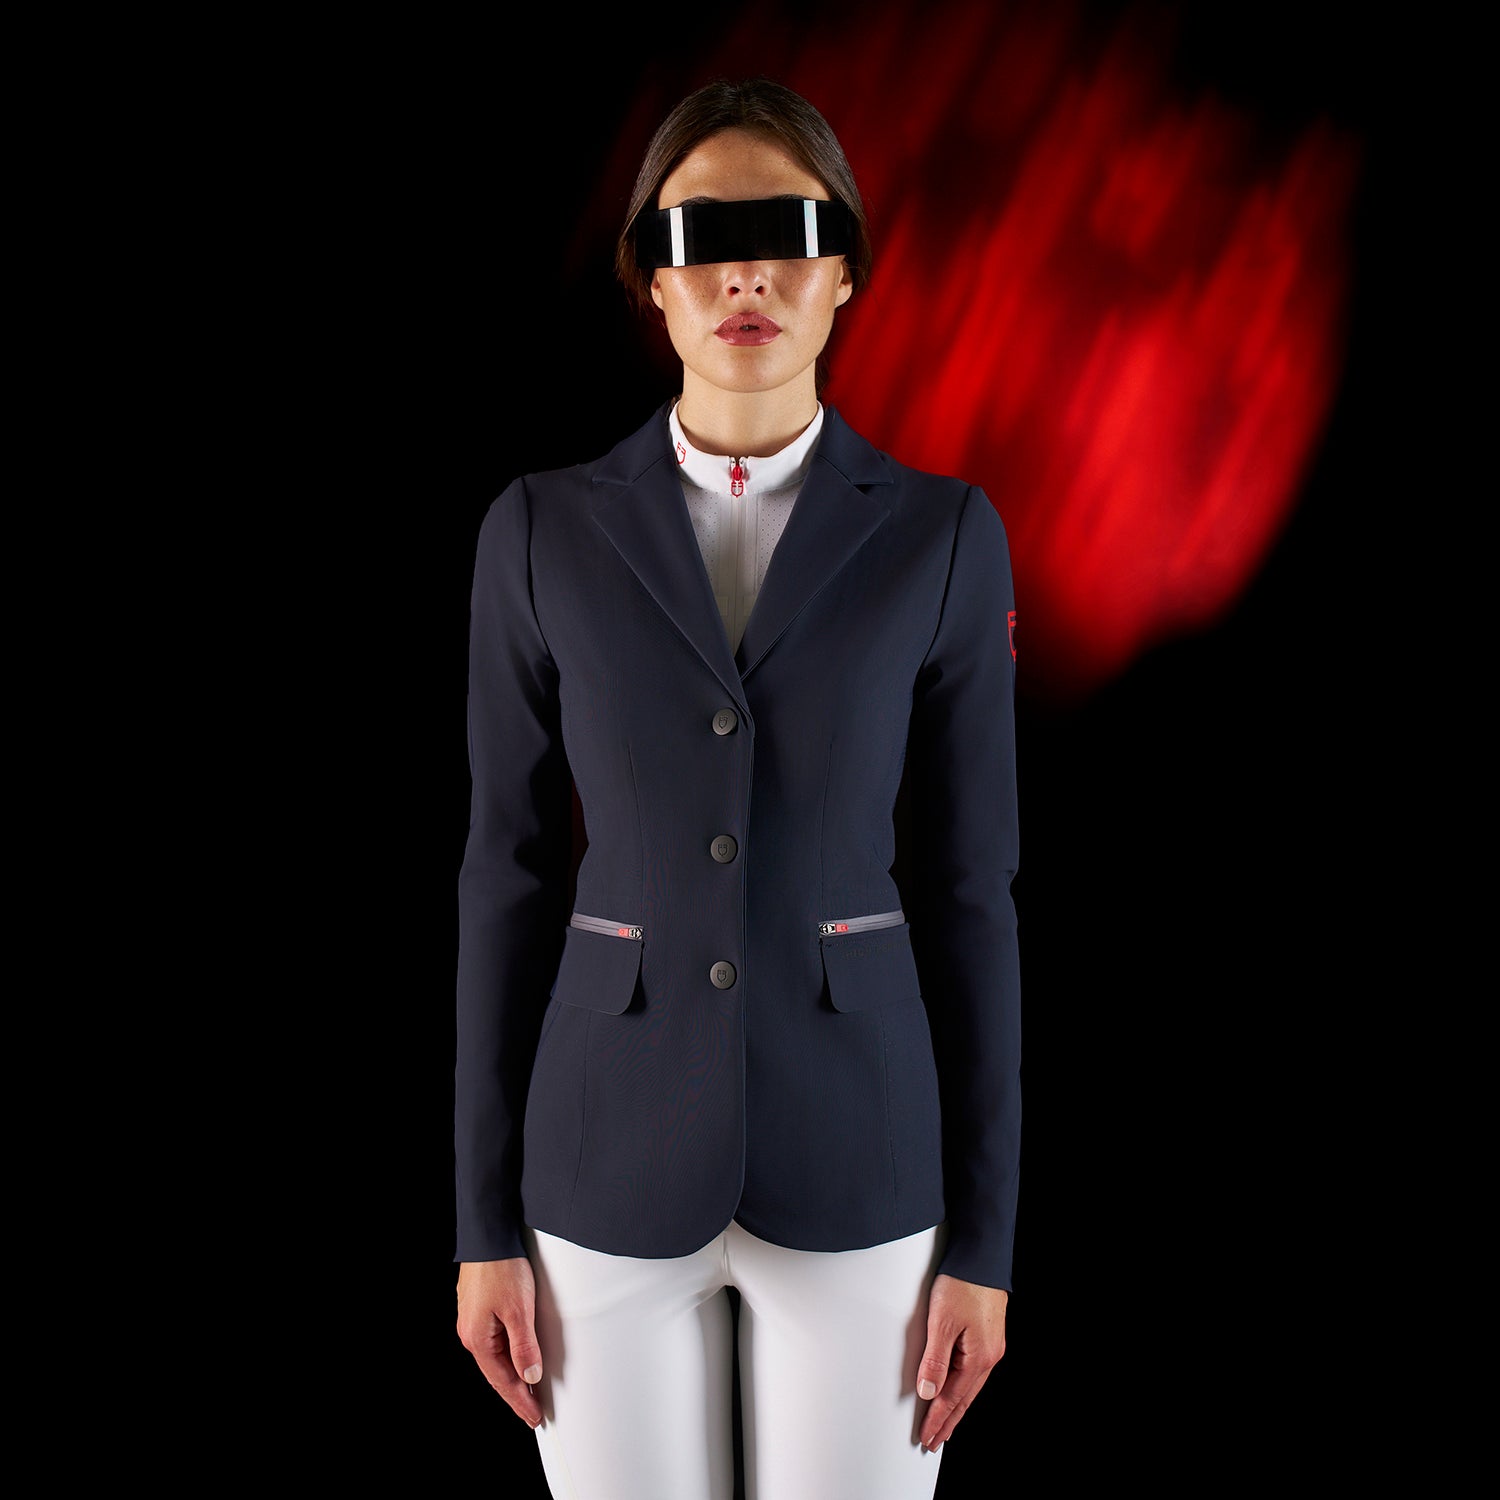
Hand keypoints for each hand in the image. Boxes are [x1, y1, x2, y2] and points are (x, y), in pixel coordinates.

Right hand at [456, 1258, 544, 1427]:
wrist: (489, 1234)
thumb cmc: (501, 1267)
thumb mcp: (518, 1309)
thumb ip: (524, 1346)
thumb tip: (530, 1376)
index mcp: (477, 1339)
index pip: (502, 1381)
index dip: (519, 1401)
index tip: (534, 1418)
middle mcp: (471, 1332)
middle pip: (497, 1371)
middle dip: (516, 1392)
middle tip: (533, 1411)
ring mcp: (474, 1319)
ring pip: (496, 1355)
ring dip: (513, 1372)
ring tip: (530, 1390)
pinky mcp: (480, 1306)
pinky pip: (496, 1339)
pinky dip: (509, 1352)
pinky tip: (519, 1355)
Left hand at [915, 1273, 1008, 1449]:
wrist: (982, 1256)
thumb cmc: (963, 1284)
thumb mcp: (942, 1322)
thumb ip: (935, 1360)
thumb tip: (928, 1392)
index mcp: (978, 1358)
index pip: (952, 1399)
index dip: (937, 1419)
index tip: (926, 1438)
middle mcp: (989, 1356)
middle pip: (965, 1398)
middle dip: (948, 1421)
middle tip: (934, 1442)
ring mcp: (992, 1346)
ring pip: (970, 1386)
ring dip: (956, 1406)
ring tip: (945, 1423)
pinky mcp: (989, 1334)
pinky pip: (974, 1371)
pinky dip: (963, 1386)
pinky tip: (958, 1388)